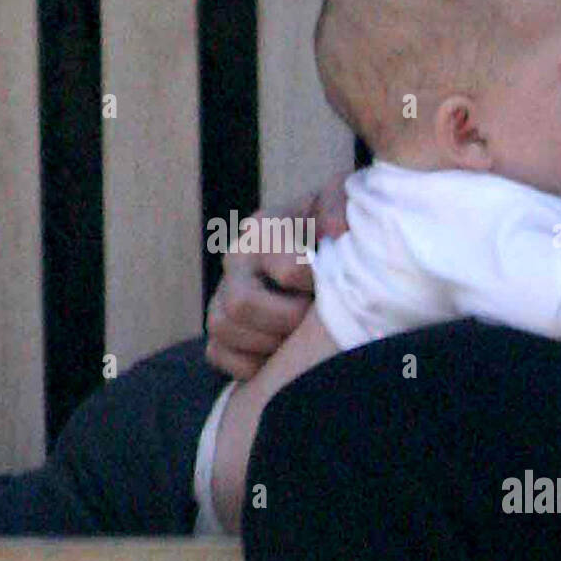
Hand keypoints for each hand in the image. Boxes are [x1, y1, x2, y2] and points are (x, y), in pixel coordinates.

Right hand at [204, 170, 351, 378]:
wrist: (319, 243)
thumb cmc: (334, 224)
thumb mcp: (343, 198)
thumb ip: (339, 203)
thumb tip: (335, 231)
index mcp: (263, 228)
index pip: (288, 271)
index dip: (316, 286)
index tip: (332, 283)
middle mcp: (236, 259)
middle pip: (241, 303)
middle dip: (285, 320)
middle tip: (311, 319)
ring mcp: (222, 292)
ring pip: (222, 327)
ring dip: (265, 342)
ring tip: (295, 337)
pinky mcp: (221, 326)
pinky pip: (217, 354)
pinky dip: (248, 363)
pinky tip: (277, 355)